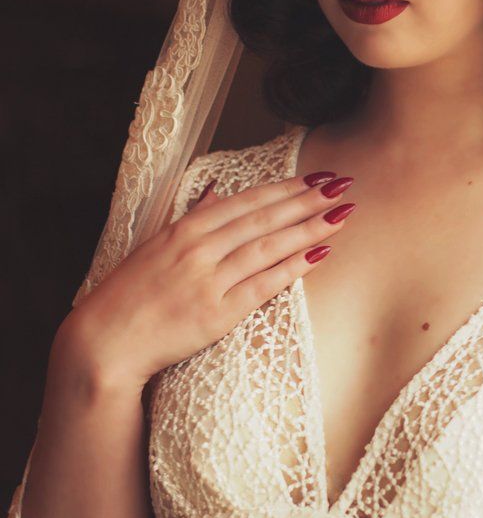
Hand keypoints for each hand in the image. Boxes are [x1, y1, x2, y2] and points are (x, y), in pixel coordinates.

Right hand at [58, 168, 355, 388]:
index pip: (246, 201)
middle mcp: (199, 248)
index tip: (316, 176)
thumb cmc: (130, 294)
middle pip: (263, 218)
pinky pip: (263, 285)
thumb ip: (193, 217)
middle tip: (341, 184)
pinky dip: (292, 267)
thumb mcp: (157, 245)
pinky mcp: (216, 314)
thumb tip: (219, 190)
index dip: (284, 187)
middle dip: (306, 199)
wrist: (106, 342)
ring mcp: (208, 280)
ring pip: (268, 247)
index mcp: (185, 228)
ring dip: (308, 228)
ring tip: (341, 214)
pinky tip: (319, 253)